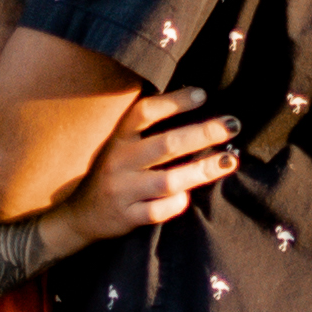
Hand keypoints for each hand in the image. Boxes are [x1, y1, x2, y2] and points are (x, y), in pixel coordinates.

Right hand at [56, 88, 234, 240]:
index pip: (145, 112)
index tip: (203, 94)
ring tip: (228, 161)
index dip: (174, 102)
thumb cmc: (113, 173)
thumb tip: (196, 105)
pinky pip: (156, 211)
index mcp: (118, 138)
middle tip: (232, 126)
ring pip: (167, 180)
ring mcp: (122, 190)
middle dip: (202, 133)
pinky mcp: (126, 217)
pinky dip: (175, 204)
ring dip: (201, 170)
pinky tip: (189, 197)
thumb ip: (147, 132)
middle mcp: (119, 161)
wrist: (80, 215)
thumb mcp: (121, 146)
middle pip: (166, 144)